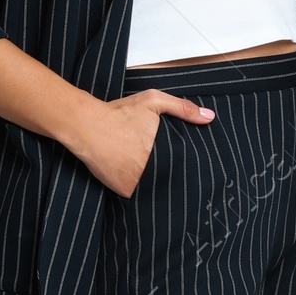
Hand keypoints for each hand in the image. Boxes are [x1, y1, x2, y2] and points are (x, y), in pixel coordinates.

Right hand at [70, 89, 214, 196]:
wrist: (87, 125)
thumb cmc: (119, 113)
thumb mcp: (153, 101)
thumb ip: (182, 108)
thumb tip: (209, 117)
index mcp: (164, 152)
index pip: (180, 163)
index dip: (179, 161)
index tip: (176, 158)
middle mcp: (152, 172)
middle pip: (167, 176)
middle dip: (166, 171)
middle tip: (158, 162)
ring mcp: (138, 184)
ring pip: (152, 186)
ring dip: (151, 181)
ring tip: (145, 168)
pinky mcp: (124, 191)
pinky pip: (135, 193)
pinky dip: (135, 187)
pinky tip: (133, 176)